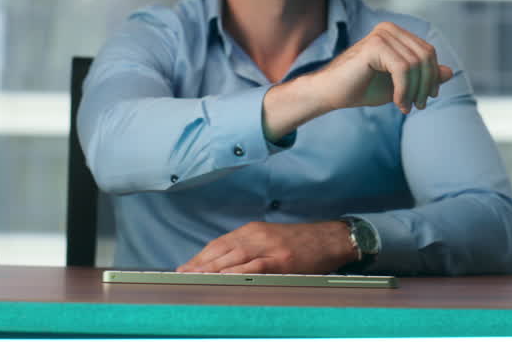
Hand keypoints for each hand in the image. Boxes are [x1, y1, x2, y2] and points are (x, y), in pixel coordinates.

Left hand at [177, 221, 356, 273]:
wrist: (330, 239)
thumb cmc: (300, 243)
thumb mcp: (271, 239)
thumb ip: (250, 248)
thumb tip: (224, 266)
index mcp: (252, 230)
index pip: (219, 244)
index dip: (200, 257)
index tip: (184, 269)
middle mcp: (257, 235)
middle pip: (221, 250)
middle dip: (199, 264)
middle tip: (181, 277)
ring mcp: (269, 246)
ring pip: (234, 257)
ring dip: (212, 270)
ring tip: (195, 280)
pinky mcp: (281, 259)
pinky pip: (255, 266)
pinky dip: (238, 273)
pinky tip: (225, 280)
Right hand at [314, 21, 453, 113]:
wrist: (331, 93)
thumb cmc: (362, 87)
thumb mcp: (401, 84)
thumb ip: (424, 76)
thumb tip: (450, 72)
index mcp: (396, 33)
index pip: (428, 52)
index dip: (432, 77)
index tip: (426, 99)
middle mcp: (389, 29)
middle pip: (426, 56)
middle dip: (426, 85)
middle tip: (418, 106)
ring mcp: (382, 34)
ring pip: (416, 64)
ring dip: (414, 91)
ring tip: (406, 107)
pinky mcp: (375, 45)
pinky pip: (403, 69)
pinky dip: (404, 90)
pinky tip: (398, 103)